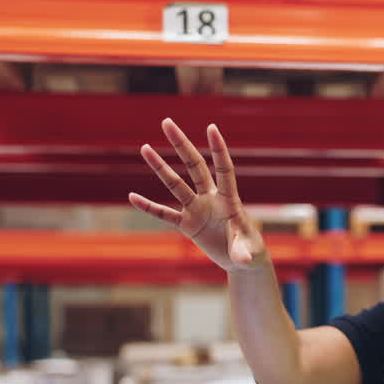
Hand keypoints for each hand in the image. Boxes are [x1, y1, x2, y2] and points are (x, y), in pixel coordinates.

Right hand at [128, 118, 267, 272]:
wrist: (242, 260)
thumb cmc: (250, 251)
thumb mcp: (248, 253)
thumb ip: (243, 253)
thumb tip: (241, 260)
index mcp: (230, 200)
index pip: (224, 170)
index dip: (218, 150)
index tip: (211, 127)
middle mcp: (211, 199)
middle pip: (194, 167)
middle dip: (181, 145)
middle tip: (167, 122)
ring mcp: (197, 210)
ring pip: (176, 185)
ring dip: (160, 168)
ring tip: (144, 147)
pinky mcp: (188, 225)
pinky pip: (165, 214)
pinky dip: (149, 207)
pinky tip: (132, 197)